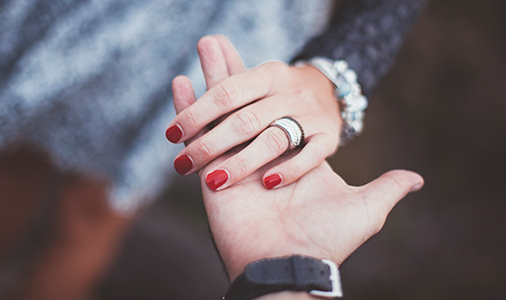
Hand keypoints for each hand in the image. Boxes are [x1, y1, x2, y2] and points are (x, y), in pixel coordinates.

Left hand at [167, 35, 341, 190]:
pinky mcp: (328, 139)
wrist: (333, 92)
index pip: (226, 92)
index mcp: (267, 75)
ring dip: (242, 163)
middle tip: (182, 165)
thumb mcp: (258, 78)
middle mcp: (288, 93)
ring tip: (214, 180)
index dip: (196, 113)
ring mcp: (310, 116)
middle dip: (210, 145)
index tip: (172, 135)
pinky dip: (289, 169)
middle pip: (245, 120)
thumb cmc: (280, 92)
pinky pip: (310, 156)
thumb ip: (230, 74)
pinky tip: (267, 182)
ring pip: (273, 140)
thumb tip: (206, 41)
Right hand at [170, 43, 424, 279]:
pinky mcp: (210, 172)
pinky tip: (180, 81)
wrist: (291, 267)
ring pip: (218, 110)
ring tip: (204, 46)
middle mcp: (260, 154)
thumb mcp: (367, 209)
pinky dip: (186, 106)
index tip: (266, 63)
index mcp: (292, 155)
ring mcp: (233, 160)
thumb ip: (387, 187)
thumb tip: (417, 179)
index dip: (267, 85)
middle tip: (215, 41)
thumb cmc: (328, 240)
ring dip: (209, 77)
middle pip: (242, 102)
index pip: (276, 108)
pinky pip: (196, 132)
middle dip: (230, 72)